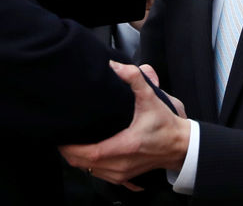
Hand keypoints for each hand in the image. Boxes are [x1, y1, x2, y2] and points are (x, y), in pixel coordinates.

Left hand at [59, 61, 189, 189]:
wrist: (180, 146)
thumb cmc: (165, 124)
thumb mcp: (151, 98)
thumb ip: (134, 78)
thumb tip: (114, 66)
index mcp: (126, 146)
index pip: (90, 154)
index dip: (71, 146)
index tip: (62, 134)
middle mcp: (122, 164)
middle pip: (83, 164)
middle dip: (68, 150)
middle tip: (62, 133)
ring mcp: (122, 173)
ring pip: (88, 170)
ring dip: (77, 157)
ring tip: (71, 139)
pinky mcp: (123, 177)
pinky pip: (97, 174)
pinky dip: (87, 164)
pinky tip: (84, 150)